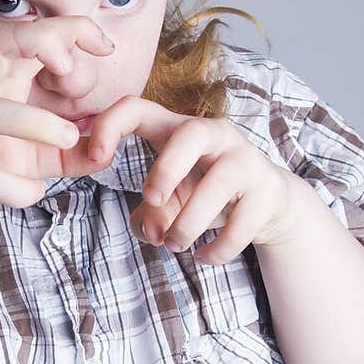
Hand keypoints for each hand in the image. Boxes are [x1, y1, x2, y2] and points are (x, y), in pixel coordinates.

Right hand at [0, 15, 116, 236]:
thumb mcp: (40, 156)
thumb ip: (79, 150)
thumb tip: (112, 148)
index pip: (27, 31)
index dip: (69, 27)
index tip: (105, 47)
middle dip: (44, 43)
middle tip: (72, 75)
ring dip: (37, 123)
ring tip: (66, 139)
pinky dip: (16, 187)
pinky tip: (33, 192)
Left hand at [85, 96, 301, 263]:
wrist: (267, 202)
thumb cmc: (204, 193)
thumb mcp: (170, 202)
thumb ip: (149, 215)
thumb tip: (151, 231)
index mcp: (176, 129)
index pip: (138, 107)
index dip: (110, 125)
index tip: (95, 159)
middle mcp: (215, 135)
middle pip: (191, 132)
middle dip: (166, 168)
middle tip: (151, 199)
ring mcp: (245, 159)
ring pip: (219, 184)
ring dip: (189, 222)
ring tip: (174, 244)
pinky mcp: (268, 190)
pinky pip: (243, 221)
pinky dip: (218, 247)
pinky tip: (203, 256)